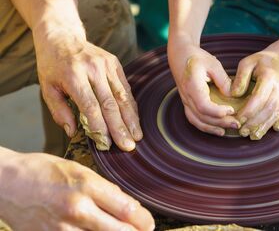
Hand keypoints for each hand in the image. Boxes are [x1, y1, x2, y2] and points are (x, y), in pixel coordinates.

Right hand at [0, 148, 153, 229]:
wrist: (5, 183)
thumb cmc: (41, 171)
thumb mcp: (78, 169)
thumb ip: (102, 188)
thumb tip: (125, 204)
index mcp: (87, 185)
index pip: (127, 209)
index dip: (144, 220)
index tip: (149, 222)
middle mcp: (77, 209)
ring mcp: (62, 229)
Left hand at [35, 35, 141, 150]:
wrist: (62, 37)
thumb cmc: (52, 66)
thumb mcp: (47, 88)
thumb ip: (59, 111)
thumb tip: (72, 132)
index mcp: (73, 76)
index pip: (90, 106)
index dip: (100, 127)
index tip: (107, 144)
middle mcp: (92, 69)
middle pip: (110, 103)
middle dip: (120, 127)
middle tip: (128, 146)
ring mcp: (106, 64)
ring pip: (122, 96)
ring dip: (131, 118)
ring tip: (137, 136)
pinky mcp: (115, 63)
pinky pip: (125, 87)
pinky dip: (131, 105)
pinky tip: (135, 120)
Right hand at [168, 41, 239, 135]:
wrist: (180, 55)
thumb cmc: (197, 58)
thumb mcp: (213, 63)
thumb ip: (223, 80)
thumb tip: (232, 95)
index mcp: (192, 85)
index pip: (203, 105)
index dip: (217, 111)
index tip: (232, 110)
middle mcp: (186, 96)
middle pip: (202, 116)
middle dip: (220, 122)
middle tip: (237, 123)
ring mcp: (185, 101)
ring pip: (197, 121)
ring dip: (212, 128)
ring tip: (227, 131)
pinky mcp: (187, 103)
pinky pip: (194, 119)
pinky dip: (205, 126)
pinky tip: (217, 129)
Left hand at [231, 50, 278, 139]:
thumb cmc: (261, 62)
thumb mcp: (247, 63)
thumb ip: (240, 78)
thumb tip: (234, 94)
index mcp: (270, 77)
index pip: (258, 98)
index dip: (248, 111)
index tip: (238, 120)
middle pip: (268, 109)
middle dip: (254, 123)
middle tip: (242, 132)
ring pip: (276, 114)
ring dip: (264, 127)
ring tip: (252, 136)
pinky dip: (277, 124)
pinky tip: (266, 130)